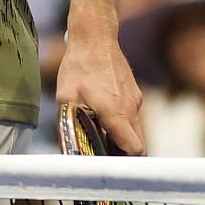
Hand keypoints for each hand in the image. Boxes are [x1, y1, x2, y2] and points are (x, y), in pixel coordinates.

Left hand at [56, 20, 144, 153]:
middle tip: (105, 158)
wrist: (96, 36)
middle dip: (124, 153)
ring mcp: (135, 99)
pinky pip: (132, 114)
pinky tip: (102, 112)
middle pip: (138, 143)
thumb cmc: (79, 66)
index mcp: (115, 112)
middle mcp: (130, 108)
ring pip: (135, 128)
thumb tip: (68, 148)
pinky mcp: (134, 92)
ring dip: (122, 136)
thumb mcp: (66, 97)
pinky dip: (121, 120)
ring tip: (101, 134)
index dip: (127, 163)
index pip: (135, 148)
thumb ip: (69, 124)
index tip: (115, 168)